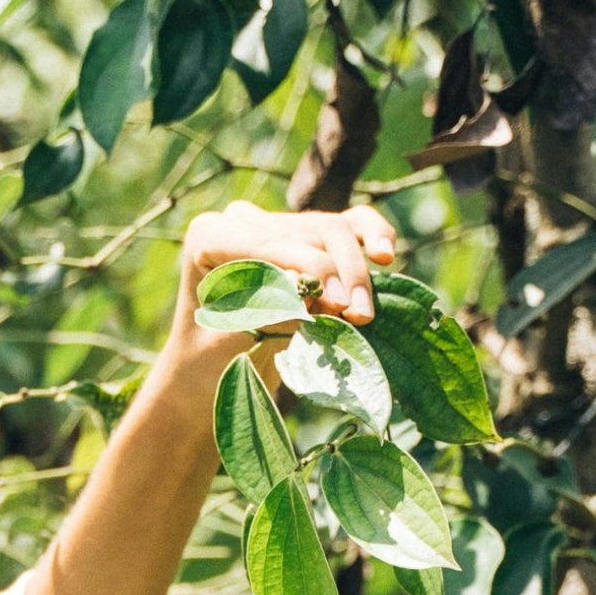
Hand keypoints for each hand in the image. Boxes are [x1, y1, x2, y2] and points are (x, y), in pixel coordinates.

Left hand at [163, 197, 399, 375]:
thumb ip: (263, 310)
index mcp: (210, 236)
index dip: (306, 267)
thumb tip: (301, 285)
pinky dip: (373, 235)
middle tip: (358, 316)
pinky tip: (385, 254)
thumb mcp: (228, 340)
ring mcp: (280, 223)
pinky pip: (352, 225)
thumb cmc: (210, 362)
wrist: (213, 375)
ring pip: (333, 231)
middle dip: (337, 275)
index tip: (336, 302)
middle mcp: (243, 220)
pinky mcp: (312, 236)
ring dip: (356, 272)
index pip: (266, 241)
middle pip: (305, 235)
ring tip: (364, 314)